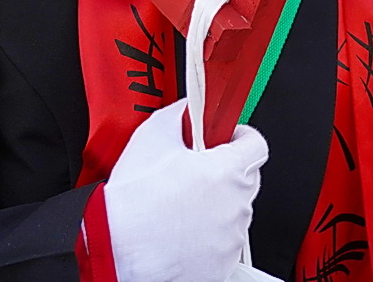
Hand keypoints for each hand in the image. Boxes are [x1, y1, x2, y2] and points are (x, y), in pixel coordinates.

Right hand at [103, 0, 267, 281]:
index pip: (257, 144)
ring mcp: (231, 239)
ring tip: (182, 206)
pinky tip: (181, 231)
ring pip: (235, 213)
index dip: (241, 138)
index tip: (227, 139)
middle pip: (247, 178)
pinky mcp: (221, 264)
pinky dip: (209, 236)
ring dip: (217, 205)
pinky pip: (223, 243)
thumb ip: (180, 114)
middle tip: (197, 171)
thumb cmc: (133, 201)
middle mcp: (237, 206)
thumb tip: (189, 107)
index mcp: (228, 170)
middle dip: (227, 171)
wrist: (115, 250)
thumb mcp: (153, 137)